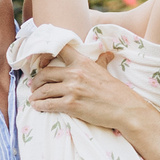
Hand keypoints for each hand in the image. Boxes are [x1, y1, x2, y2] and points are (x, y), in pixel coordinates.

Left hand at [23, 40, 145, 132]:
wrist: (125, 109)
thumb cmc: (116, 91)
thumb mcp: (106, 71)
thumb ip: (101, 61)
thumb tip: (107, 54)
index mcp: (83, 62)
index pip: (60, 50)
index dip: (45, 54)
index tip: (40, 62)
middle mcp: (75, 73)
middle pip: (45, 73)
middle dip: (37, 80)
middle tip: (34, 86)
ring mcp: (72, 89)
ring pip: (44, 90)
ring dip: (35, 95)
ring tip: (34, 98)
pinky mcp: (71, 105)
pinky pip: (48, 104)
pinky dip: (39, 105)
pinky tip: (37, 106)